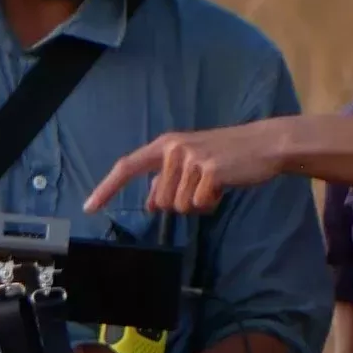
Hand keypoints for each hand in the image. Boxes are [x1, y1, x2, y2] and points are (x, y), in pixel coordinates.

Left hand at [85, 121, 303, 217]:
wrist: (263, 145)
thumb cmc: (226, 156)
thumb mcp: (191, 164)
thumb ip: (167, 180)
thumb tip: (150, 203)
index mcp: (165, 145)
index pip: (127, 167)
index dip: (106, 188)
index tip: (89, 207)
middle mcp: (173, 149)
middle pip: (161, 201)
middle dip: (181, 202)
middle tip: (203, 185)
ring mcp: (191, 158)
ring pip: (180, 206)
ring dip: (198, 203)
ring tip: (214, 184)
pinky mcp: (210, 170)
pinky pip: (199, 205)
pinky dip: (212, 204)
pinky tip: (223, 187)